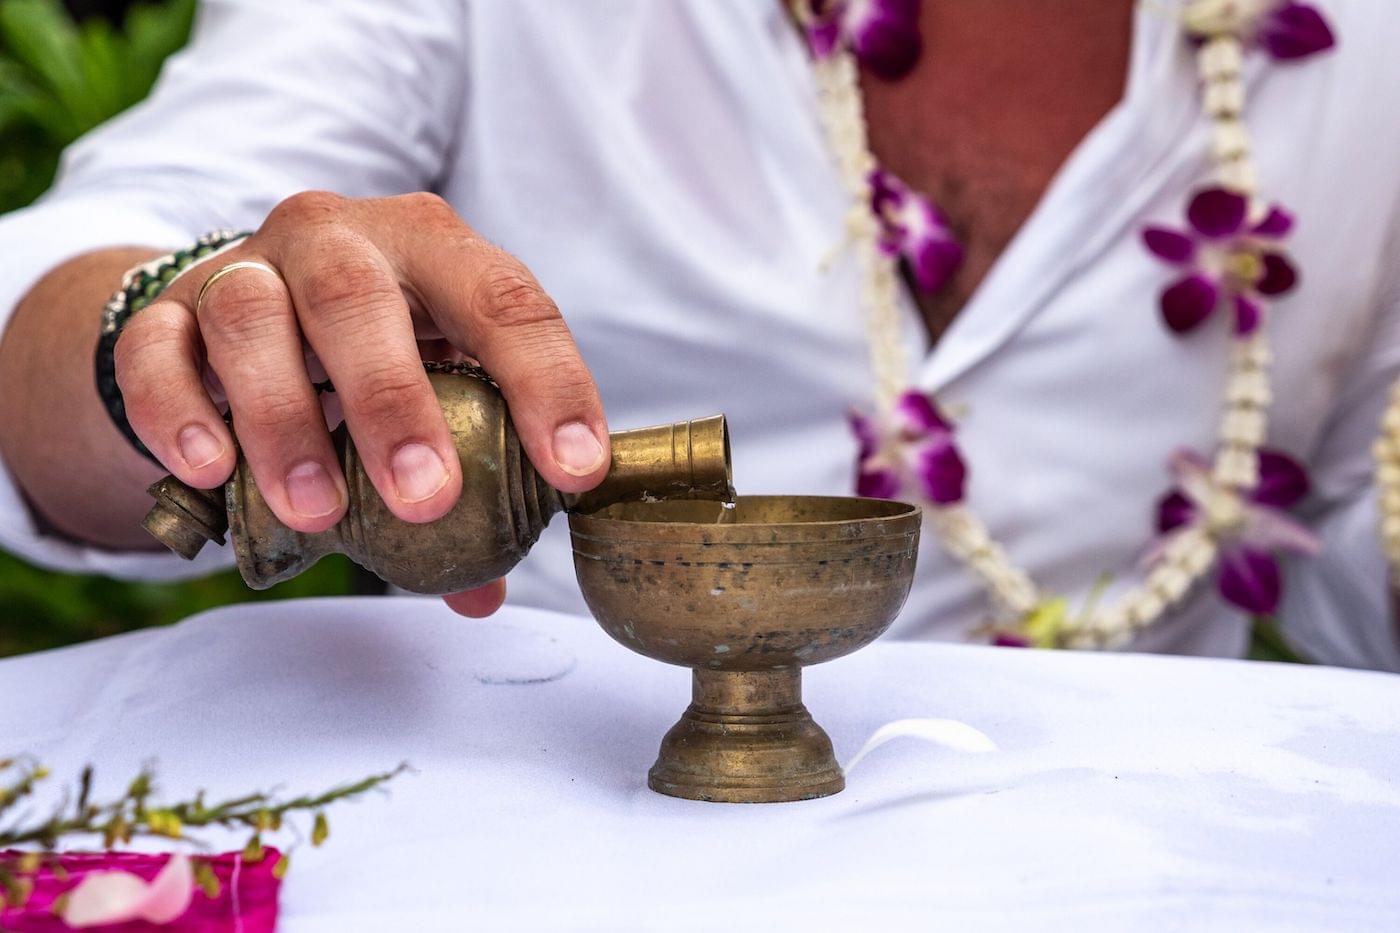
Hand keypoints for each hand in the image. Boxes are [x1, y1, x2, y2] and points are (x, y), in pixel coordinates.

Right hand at [113, 191, 609, 616]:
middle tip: (426, 499)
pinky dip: (180, 409)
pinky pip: (154, 351)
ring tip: (318, 512)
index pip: (506, 300)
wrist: (232, 314)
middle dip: (395, 402)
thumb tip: (483, 592)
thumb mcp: (431, 389)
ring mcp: (245, 269)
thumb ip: (465, 478)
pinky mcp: (163, 312)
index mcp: (433, 250)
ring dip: (285, 419)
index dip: (549, 383)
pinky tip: (211, 469)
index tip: (573, 470)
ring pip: (252, 318)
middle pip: (359, 299)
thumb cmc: (366, 355)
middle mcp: (339, 239)